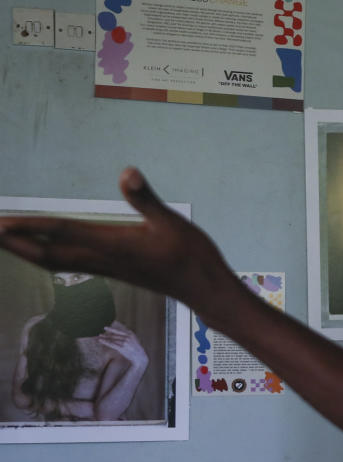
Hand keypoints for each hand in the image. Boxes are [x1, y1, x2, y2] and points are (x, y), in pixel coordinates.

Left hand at [0, 168, 239, 320]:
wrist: (203, 289)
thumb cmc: (191, 255)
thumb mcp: (171, 221)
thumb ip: (146, 198)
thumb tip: (127, 172)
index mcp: (113, 244)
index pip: (62, 233)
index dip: (29, 227)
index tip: (0, 223)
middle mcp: (103, 259)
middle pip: (48, 254)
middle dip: (16, 244)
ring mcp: (108, 268)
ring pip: (56, 262)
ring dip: (27, 251)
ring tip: (7, 240)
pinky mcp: (114, 271)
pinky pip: (69, 264)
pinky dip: (49, 256)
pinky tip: (48, 251)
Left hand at [99, 325, 148, 368]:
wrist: (140, 356)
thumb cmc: (136, 349)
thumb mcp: (133, 340)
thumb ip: (127, 336)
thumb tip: (120, 335)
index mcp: (130, 334)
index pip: (119, 331)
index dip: (112, 329)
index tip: (106, 327)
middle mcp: (127, 337)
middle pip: (114, 335)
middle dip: (107, 334)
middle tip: (100, 333)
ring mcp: (124, 342)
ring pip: (112, 339)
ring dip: (105, 338)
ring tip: (99, 337)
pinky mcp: (122, 348)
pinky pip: (112, 344)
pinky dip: (105, 342)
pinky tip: (101, 341)